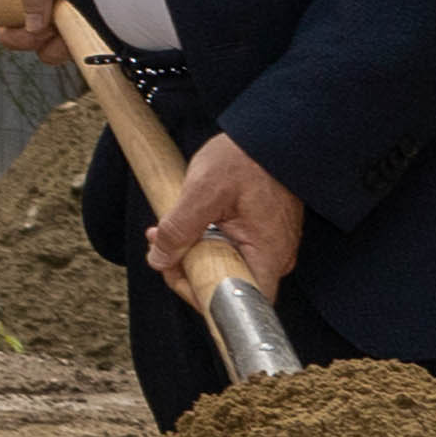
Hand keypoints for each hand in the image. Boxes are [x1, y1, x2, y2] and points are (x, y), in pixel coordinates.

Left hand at [149, 131, 307, 289]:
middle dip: (188, 271)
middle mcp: (275, 257)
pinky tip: (185, 224)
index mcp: (268, 254)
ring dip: (192, 254)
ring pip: (226, 267)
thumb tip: (160, 260)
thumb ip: (180, 229)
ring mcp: (269, 246)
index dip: (202, 297)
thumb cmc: (245, 158)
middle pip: (228, 286)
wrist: (269, 135)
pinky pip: (231, 249)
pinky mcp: (261, 234)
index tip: (175, 275)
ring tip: (164, 233)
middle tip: (161, 249)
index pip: (239, 301)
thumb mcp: (203, 191)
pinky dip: (205, 241)